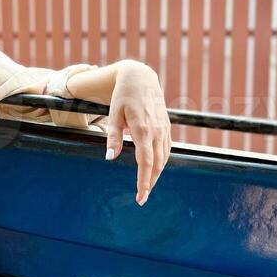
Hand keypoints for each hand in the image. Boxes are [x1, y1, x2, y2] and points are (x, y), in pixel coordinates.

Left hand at [105, 61, 171, 205]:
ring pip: (164, 158)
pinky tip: (154, 169)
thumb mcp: (113, 114)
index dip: (144, 181)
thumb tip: (110, 158)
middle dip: (150, 183)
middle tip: (141, 198)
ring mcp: (164, 129)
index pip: (145, 162)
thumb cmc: (123, 96)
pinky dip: (161, 162)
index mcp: (142, 129)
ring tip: (147, 187)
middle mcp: (156, 131)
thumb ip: (113, 137)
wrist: (141, 77)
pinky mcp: (166, 127)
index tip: (140, 196)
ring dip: (156, 174)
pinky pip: (166, 149)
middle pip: (157, 164)